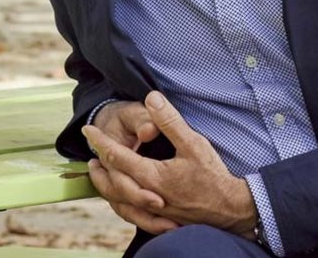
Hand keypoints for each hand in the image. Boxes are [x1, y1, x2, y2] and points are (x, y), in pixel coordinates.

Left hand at [83, 91, 257, 236]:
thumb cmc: (212, 176)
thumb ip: (170, 121)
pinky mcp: (160, 219)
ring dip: (105, 185)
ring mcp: (153, 211)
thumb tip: (152, 98)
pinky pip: (131, 213)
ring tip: (99, 173)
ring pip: (119, 201)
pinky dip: (119, 202)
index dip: (100, 141)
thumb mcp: (193, 142)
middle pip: (112, 183)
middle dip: (99, 166)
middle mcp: (147, 196)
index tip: (88, 130)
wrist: (229, 209)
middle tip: (91, 152)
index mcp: (152, 176)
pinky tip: (122, 194)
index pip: (117, 156)